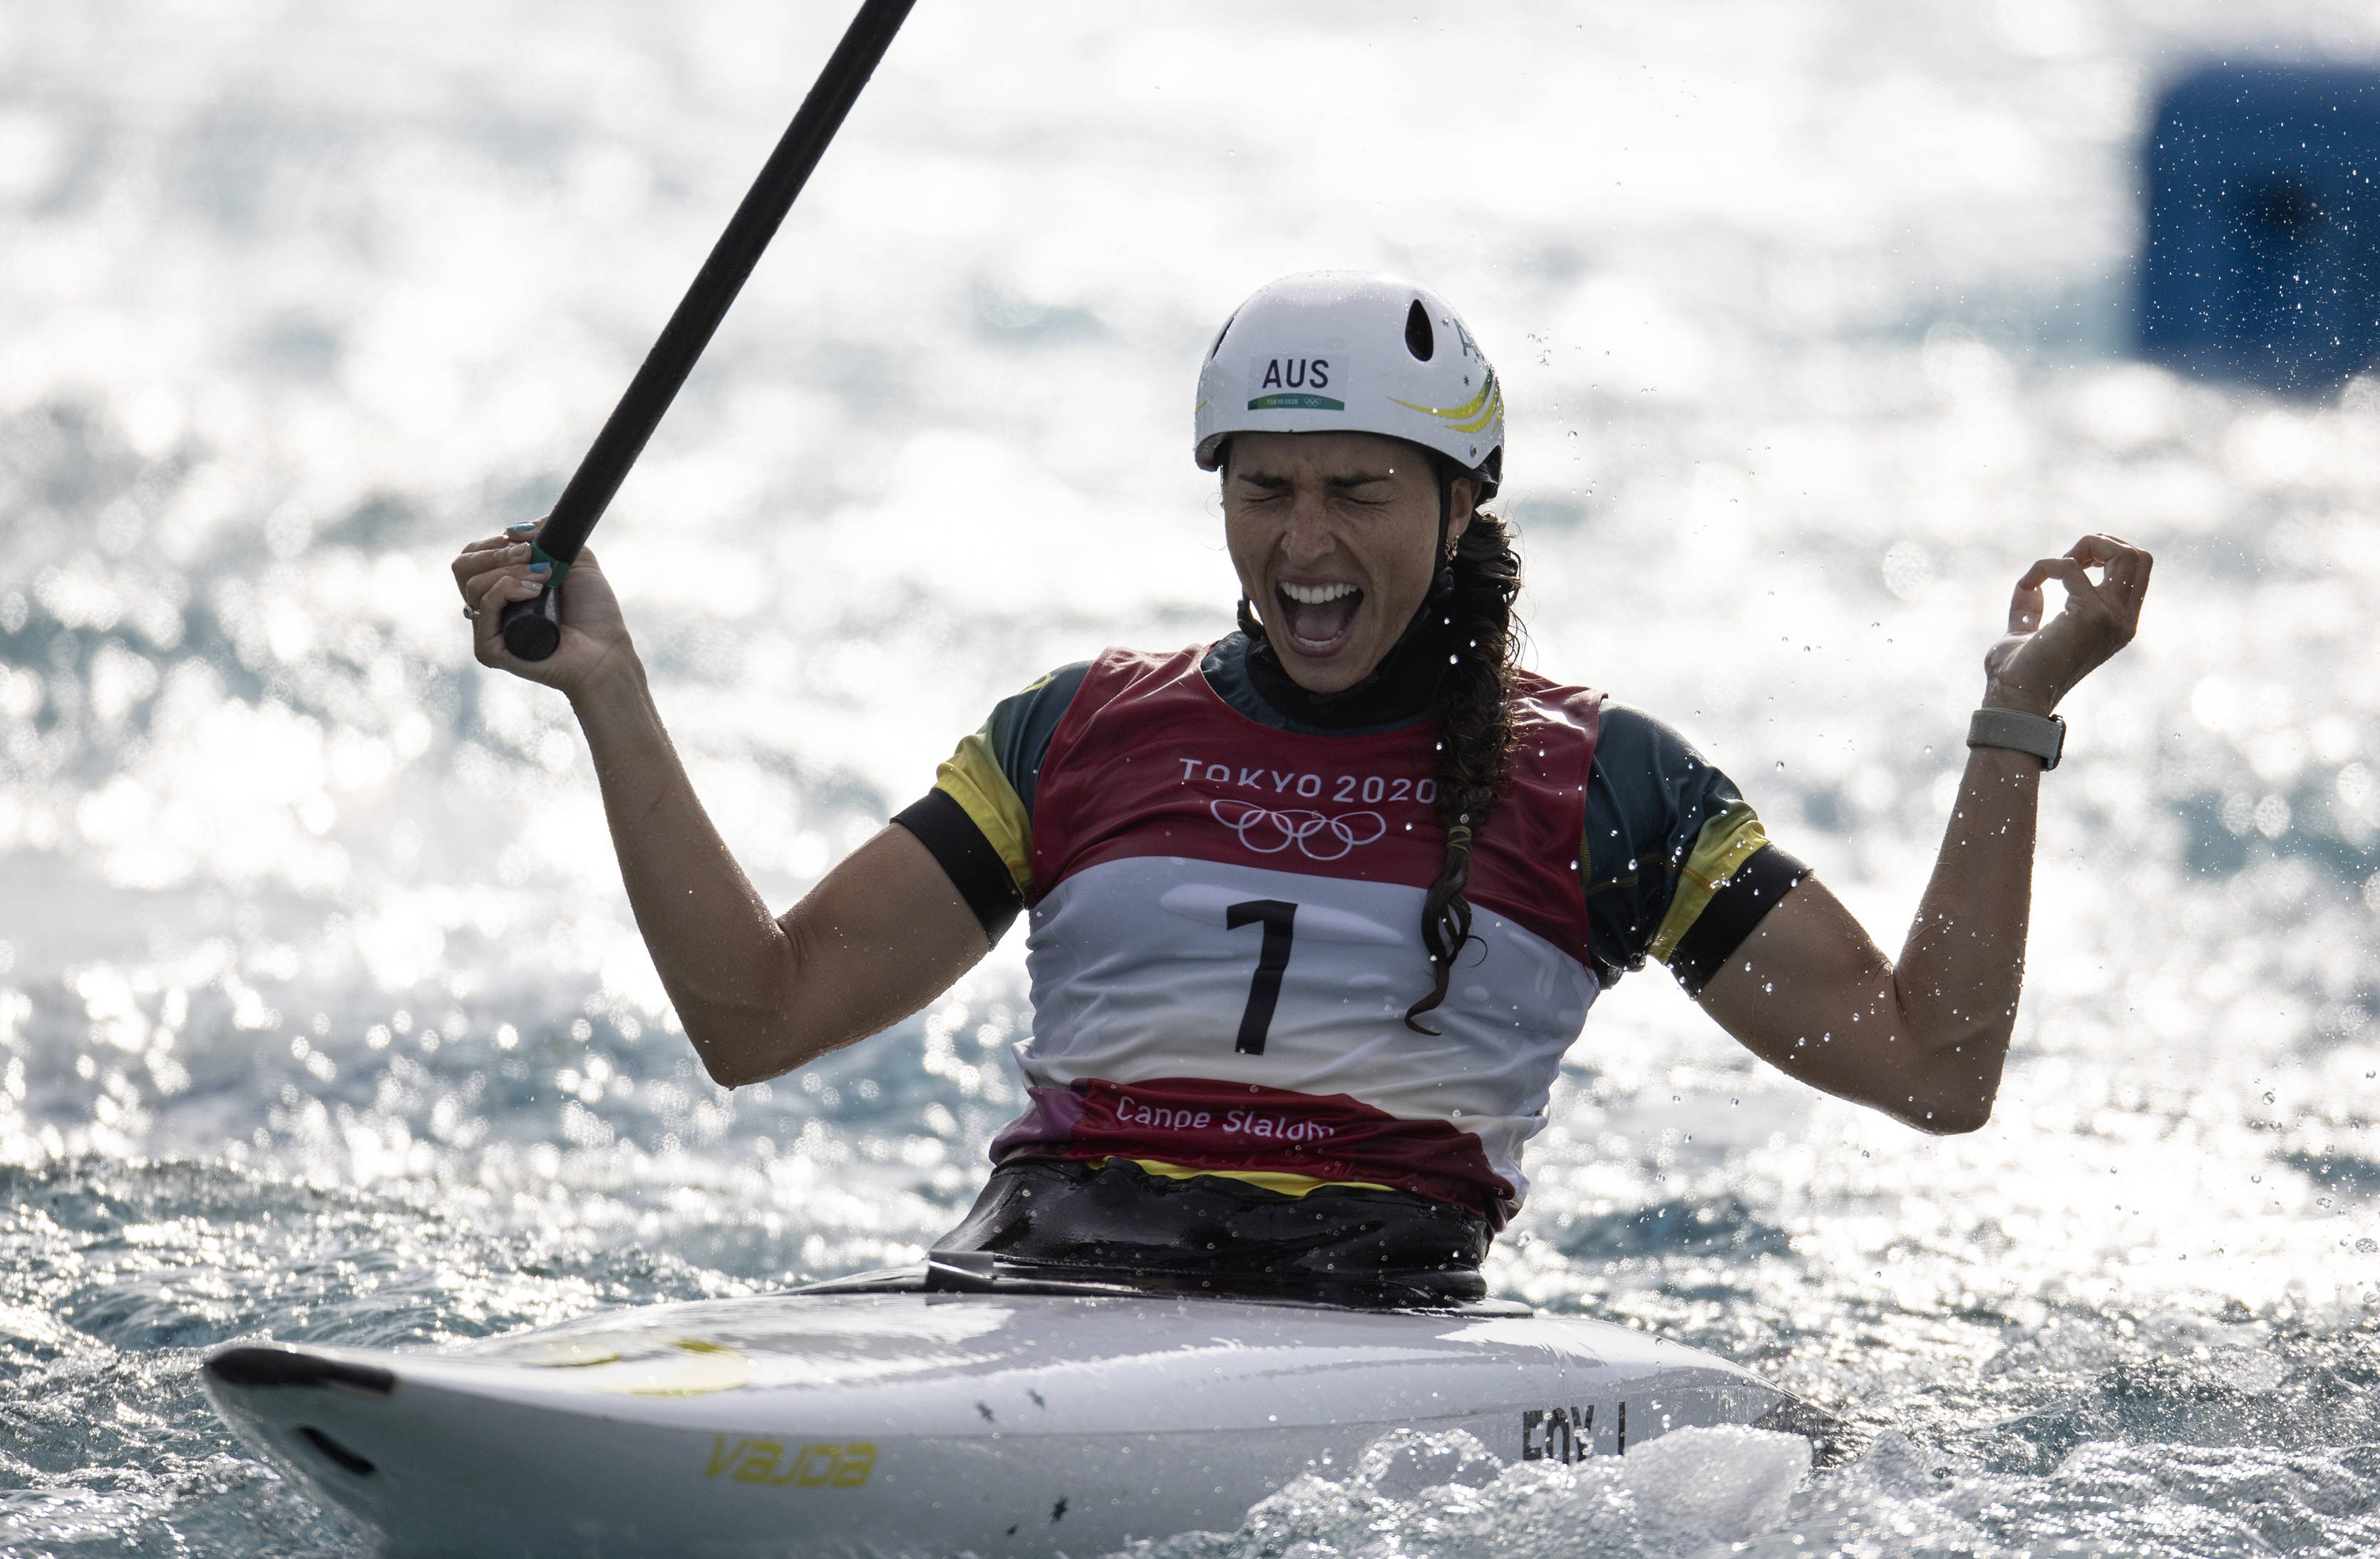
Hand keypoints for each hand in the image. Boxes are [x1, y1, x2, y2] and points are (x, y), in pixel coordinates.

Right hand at [451, 519, 635, 695]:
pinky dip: (506, 590)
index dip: (496, 543)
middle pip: (464, 566)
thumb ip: (547, 535)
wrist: (607, 648)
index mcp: (500, 587)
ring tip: (545, 578)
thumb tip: (513, 529)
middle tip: (532, 555)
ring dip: (511, 571)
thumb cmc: (593, 610)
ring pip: (474, 585)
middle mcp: (489, 608)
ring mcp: (487, 629)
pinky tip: (535, 592)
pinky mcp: (489, 649)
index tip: (529, 543)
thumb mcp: (575, 558)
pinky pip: (483, 609)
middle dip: (498, 553)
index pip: (473, 556)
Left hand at [1981, 534, 2151, 716]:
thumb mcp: (2027, 630)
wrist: (2012, 699)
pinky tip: (2029, 583)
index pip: (2137, 572)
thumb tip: (2030, 585)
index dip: (2105, 554)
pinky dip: (2045, 566)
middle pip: (2140, 557)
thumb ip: (2031, 607)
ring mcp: (2111, 618)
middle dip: (2102, 544)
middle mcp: (2123, 621)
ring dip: (2086, 546)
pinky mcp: (2090, 615)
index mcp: (2117, 624)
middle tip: (2067, 558)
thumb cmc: (2016, 673)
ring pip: (2127, 555)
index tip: (2068, 565)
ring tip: (2054, 566)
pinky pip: (2070, 568)